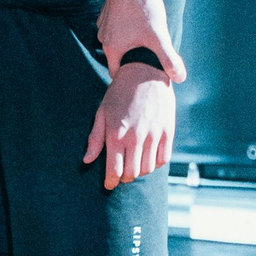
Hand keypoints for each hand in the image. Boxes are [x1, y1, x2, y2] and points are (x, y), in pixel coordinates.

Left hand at [83, 62, 177, 190]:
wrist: (145, 71)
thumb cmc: (119, 93)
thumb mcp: (102, 113)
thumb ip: (95, 138)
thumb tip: (87, 160)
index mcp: (116, 134)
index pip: (114, 170)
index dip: (110, 181)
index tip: (109, 185)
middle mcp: (136, 137)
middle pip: (131, 173)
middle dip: (124, 177)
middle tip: (121, 174)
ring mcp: (154, 135)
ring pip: (148, 168)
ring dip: (140, 171)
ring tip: (135, 165)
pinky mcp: (168, 131)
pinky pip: (163, 159)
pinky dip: (155, 163)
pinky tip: (149, 157)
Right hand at [96, 0, 186, 85]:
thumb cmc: (144, 7)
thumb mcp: (159, 36)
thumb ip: (169, 59)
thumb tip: (180, 78)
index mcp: (111, 47)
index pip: (117, 73)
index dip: (129, 78)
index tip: (141, 80)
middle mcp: (102, 37)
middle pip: (117, 57)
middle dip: (131, 60)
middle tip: (147, 62)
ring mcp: (103, 23)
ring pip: (116, 40)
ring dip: (128, 43)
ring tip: (145, 42)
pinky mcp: (107, 12)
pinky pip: (116, 27)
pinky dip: (126, 29)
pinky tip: (139, 24)